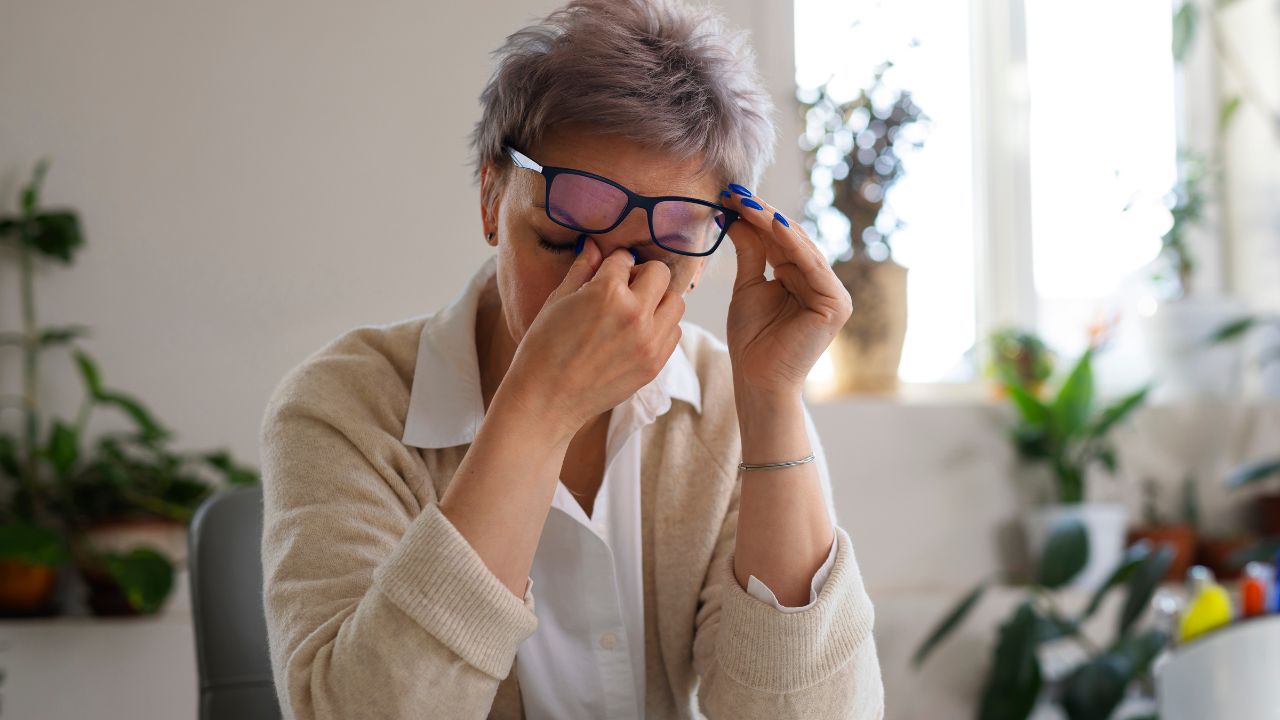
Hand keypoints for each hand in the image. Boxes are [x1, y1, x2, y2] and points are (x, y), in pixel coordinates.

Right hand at [501, 237, 684, 436]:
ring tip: (634, 312)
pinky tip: (637, 334)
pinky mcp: (654, 364)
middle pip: (660, 273)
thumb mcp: (557, 300)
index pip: (624, 258)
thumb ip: (582, 270)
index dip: (613, 264)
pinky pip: (673, 332)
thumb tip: (594, 245)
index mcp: (607, 292)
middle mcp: (635, 314)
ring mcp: (649, 342)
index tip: (605, 273)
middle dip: (642, 275)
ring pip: (675, 302)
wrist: (546, 399)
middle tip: (624, 289)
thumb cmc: (543, 348)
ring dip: (658, 300)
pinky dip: (661, 327)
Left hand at [720, 187, 851, 396]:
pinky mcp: (836, 305)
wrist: (757, 378)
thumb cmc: (752, 340)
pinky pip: (811, 266)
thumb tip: (737, 216)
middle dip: (762, 215)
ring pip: (801, 248)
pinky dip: (792, 244)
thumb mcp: (748, 286)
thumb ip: (750, 252)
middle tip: (735, 193)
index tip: (730, 196)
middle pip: (791, 240)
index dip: (756, 217)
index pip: (780, 240)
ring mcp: (834, 294)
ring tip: (747, 202)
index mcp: (804, 278)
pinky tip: (771, 223)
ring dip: (773, 223)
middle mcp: (822, 283)